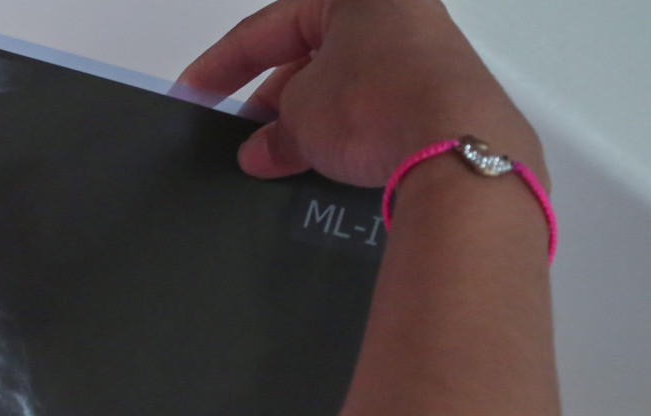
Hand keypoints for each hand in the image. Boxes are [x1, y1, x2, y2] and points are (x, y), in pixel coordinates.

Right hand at [179, 0, 544, 187]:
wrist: (456, 147)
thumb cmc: (375, 101)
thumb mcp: (299, 114)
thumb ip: (273, 130)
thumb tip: (261, 151)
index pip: (270, 26)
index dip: (223, 64)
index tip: (194, 93)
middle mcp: (397, 13)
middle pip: (311, 56)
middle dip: (270, 101)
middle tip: (240, 136)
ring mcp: (426, 54)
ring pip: (343, 85)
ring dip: (305, 122)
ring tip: (276, 160)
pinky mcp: (443, 96)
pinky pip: (376, 110)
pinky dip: (344, 135)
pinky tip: (321, 165)